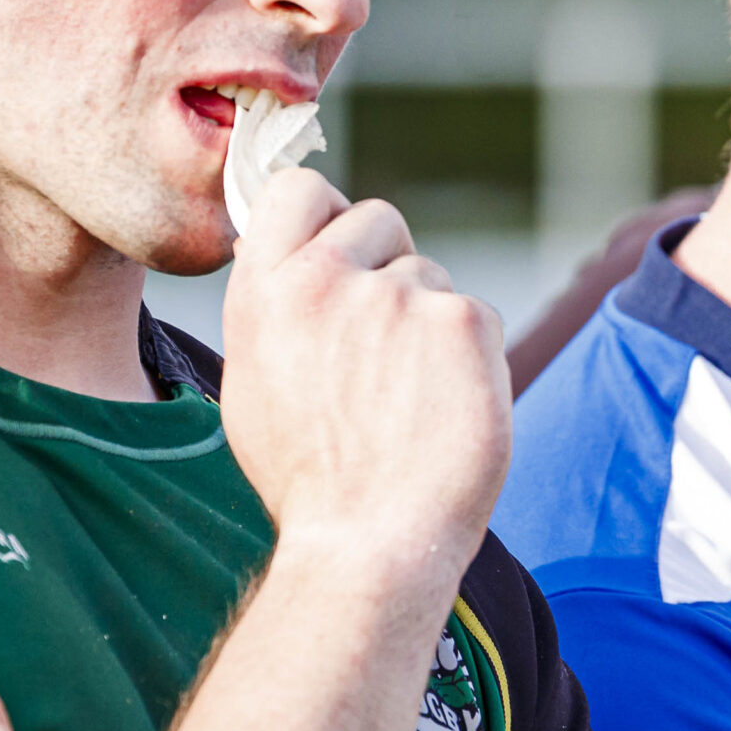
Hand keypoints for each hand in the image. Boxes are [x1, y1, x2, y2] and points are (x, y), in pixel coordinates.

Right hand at [220, 168, 510, 584]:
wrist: (368, 542)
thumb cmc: (310, 480)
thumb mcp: (255, 382)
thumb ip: (277, 308)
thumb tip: (296, 259)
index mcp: (265, 291)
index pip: (299, 188)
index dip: (328, 211)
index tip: (342, 244)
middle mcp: (326, 278)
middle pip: (378, 218)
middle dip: (388, 263)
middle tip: (385, 346)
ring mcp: (396, 294)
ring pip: (430, 275)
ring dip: (428, 323)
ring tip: (409, 401)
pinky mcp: (460, 319)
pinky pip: (475, 314)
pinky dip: (471, 357)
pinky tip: (445, 409)